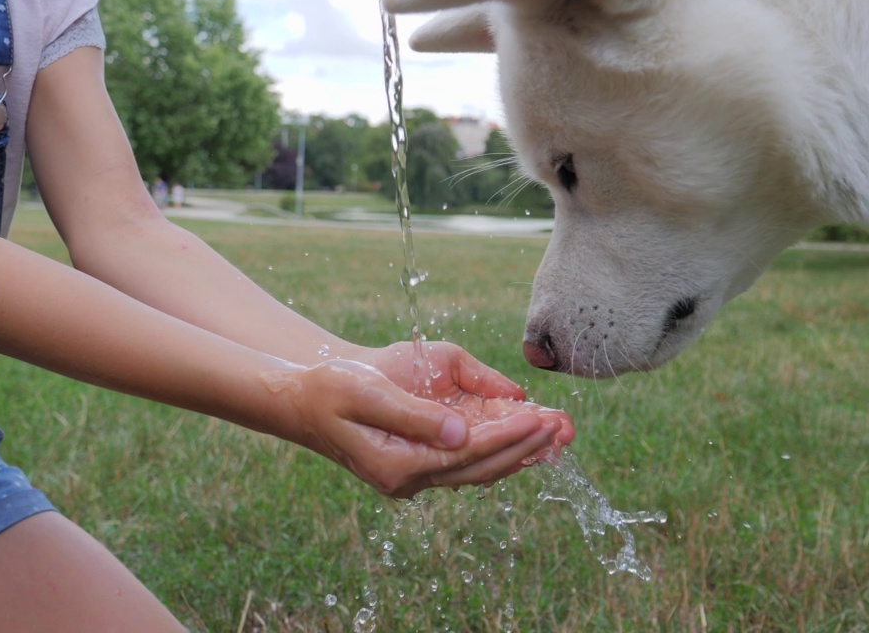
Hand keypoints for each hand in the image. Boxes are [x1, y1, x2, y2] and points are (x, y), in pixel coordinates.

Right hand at [273, 354, 569, 497]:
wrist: (303, 401)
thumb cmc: (332, 389)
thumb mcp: (369, 393)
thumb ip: (416, 415)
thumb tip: (462, 432)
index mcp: (399, 465)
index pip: (467, 454)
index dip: (507, 436)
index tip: (540, 417)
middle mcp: (410, 479)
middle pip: (481, 468)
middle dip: (526, 446)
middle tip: (565, 426)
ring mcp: (415, 474)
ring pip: (479, 468)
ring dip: (520, 449)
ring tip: (558, 431)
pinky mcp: (420, 461)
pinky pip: (468, 460)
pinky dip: (499, 447)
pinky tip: (526, 435)